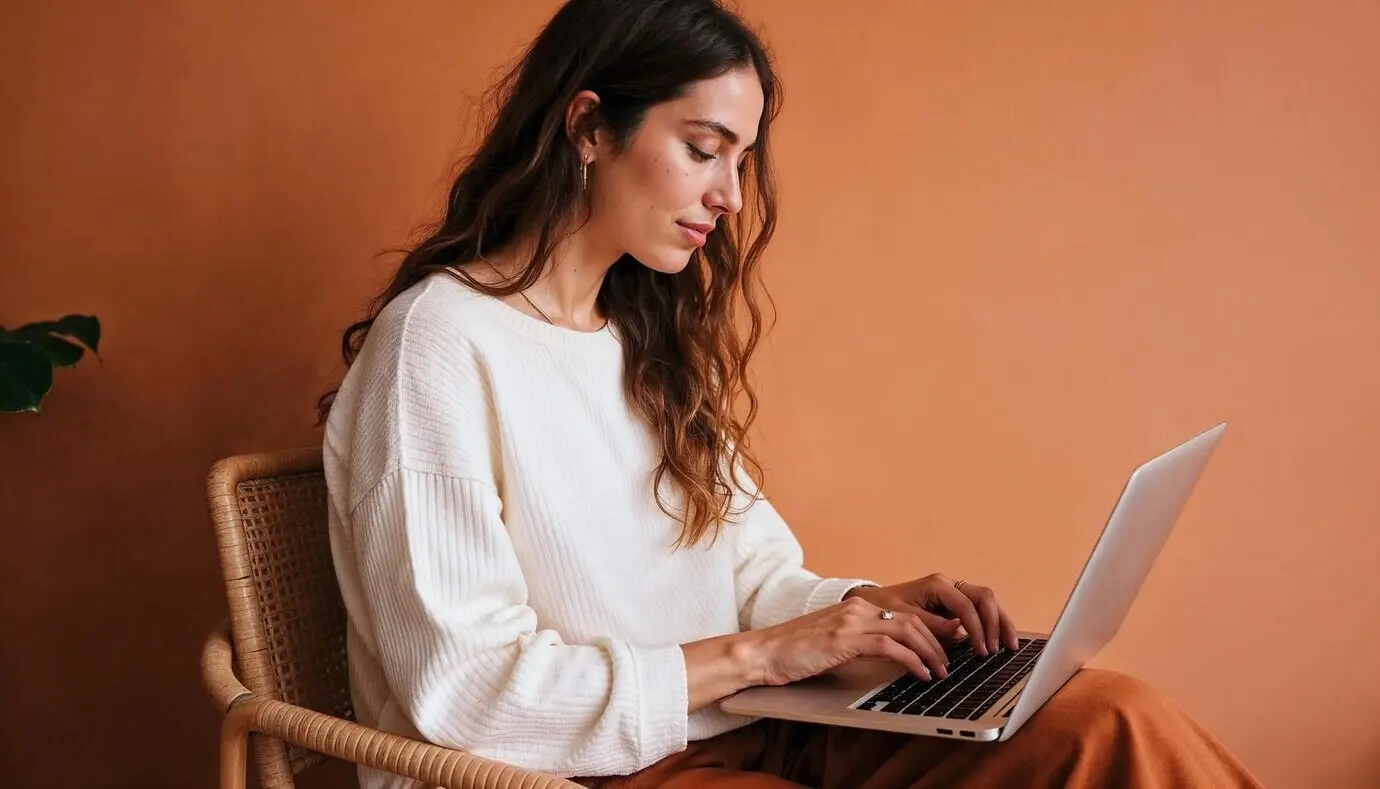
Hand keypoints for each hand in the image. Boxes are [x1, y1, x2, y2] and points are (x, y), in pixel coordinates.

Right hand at [742, 596, 954, 686]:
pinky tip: (920, 674)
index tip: (948, 647)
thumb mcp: (835, 642)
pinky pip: (890, 646)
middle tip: (951, 662)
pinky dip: (911, 660)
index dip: (932, 630)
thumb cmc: (795, 652)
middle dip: (938, 641)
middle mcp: (858, 608)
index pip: (906, 614)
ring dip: (930, 652)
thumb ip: (861, 641)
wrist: (763, 652)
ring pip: (907, 629)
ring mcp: (851, 621)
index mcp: (857, 607)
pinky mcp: (845, 638)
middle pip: (913, 619)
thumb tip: (893, 654)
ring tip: (941, 671)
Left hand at [843, 574, 1018, 657]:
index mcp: (937, 585)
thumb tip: (958, 630)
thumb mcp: (903, 617)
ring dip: (1000, 622)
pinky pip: (980, 610)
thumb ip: (930, 623)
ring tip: (1010, 645)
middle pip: (985, 597)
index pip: (966, 605)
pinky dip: (991, 624)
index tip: (982, 650)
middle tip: (1002, 647)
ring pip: (987, 601)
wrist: (873, 602)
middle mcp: (950, 584)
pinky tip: (999, 640)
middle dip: (997, 622)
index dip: (977, 628)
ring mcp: (955, 592)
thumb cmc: (885, 608)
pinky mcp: (955, 603)